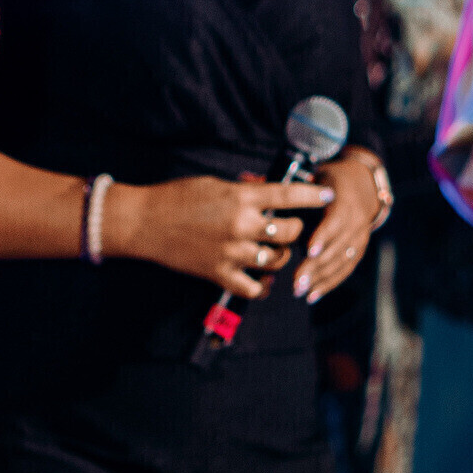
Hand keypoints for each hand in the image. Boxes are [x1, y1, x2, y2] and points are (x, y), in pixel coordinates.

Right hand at [108, 176, 338, 297]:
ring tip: (272, 251)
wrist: (144, 222)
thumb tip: (268, 192)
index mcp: (240, 198)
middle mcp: (241, 225)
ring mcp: (232, 252)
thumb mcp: (214, 184)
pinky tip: (261, 280)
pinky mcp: (219, 273)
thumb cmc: (176, 198)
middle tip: (289, 228)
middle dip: (295, 230)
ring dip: (279, 255)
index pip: (288, 195)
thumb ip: (244, 191)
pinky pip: (253, 288)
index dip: (313, 195)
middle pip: (289, 232)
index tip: (328, 195)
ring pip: (275, 260)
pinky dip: (261, 286)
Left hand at [289, 152, 388, 302]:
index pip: (335, 221)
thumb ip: (286, 189)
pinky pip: (345, 269)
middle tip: (296, 281)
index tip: (308, 250)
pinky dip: (329, 283)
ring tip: (300, 290)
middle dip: (316, 266)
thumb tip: (247, 179)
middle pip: (337, 247)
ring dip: (321, 278)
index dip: (323, 237)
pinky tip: (313, 295)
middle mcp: (357, 221)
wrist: (362, 185)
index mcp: (345, 201)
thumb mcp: (313, 178)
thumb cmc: (327, 181)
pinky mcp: (359, 250)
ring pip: (341, 262)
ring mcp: (360, 237)